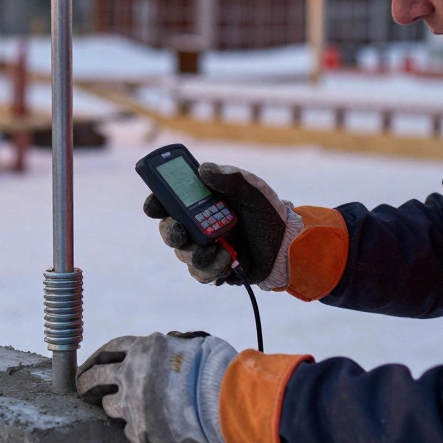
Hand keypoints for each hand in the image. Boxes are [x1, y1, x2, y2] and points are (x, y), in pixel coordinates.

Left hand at [76, 331, 236, 442]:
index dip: (97, 358)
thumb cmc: (218, 370)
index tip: (91, 366)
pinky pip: (129, 431)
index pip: (109, 349)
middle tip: (83, 391)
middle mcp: (131, 373)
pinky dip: (137, 430)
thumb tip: (170, 345)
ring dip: (114, 409)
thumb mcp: (191, 344)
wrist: (228, 402)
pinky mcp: (139, 430)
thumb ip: (172, 346)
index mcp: (144, 348)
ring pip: (108, 407)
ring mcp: (132, 403)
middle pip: (95, 377)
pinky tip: (148, 430)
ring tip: (125, 412)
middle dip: (85, 384)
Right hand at [144, 163, 301, 288]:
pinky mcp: (213, 268)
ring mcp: (204, 247)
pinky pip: (199, 273)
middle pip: (169, 229)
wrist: (287, 246)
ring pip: (183, 254)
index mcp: (202, 202)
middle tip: (181, 232)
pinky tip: (228, 262)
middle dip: (171, 232)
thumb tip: (203, 169)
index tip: (154, 205)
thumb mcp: (252, 190)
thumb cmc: (269, 214)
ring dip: (198, 254)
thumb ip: (230, 178)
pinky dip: (211, 269)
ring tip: (222, 250)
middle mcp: (198, 225)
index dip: (156, 202)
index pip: (169, 201)